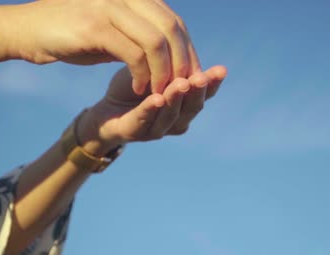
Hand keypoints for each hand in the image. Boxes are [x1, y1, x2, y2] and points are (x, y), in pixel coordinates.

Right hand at [7, 0, 199, 93]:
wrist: (26, 30)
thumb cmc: (71, 33)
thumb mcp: (111, 31)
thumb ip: (138, 36)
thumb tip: (167, 55)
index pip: (174, 21)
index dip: (187, 50)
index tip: (190, 76)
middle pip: (172, 29)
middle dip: (182, 62)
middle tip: (182, 88)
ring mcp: (110, 7)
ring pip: (157, 42)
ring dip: (164, 73)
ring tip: (160, 93)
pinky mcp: (95, 26)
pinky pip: (133, 54)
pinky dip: (142, 75)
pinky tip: (138, 90)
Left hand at [76, 65, 226, 155]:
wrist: (107, 108)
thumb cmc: (135, 88)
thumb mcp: (156, 71)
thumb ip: (173, 66)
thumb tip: (190, 47)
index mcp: (186, 105)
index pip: (205, 94)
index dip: (214, 84)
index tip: (221, 70)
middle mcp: (177, 120)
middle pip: (192, 107)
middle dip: (197, 92)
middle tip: (201, 77)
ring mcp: (157, 129)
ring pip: (171, 115)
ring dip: (176, 99)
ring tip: (181, 84)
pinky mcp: (135, 132)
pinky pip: (144, 120)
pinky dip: (151, 110)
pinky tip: (157, 98)